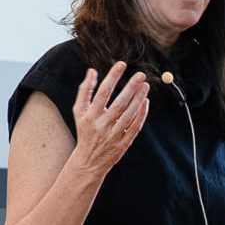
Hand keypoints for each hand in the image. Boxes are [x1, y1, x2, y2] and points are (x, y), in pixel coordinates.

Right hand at [71, 61, 148, 176]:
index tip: (122, 64)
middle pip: (119, 103)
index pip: (103, 92)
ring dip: (138, 99)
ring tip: (145, 86)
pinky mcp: (123, 143)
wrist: (89, 160)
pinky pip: (135, 127)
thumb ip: (85, 91)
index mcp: (90, 115)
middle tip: (141, 75)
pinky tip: (146, 102)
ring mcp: (114, 135)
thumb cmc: (85, 131)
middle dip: (131, 87)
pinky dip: (141, 114)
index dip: (113, 77)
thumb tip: (92, 71)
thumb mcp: (79, 112)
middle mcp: (102, 125)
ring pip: (129, 115)